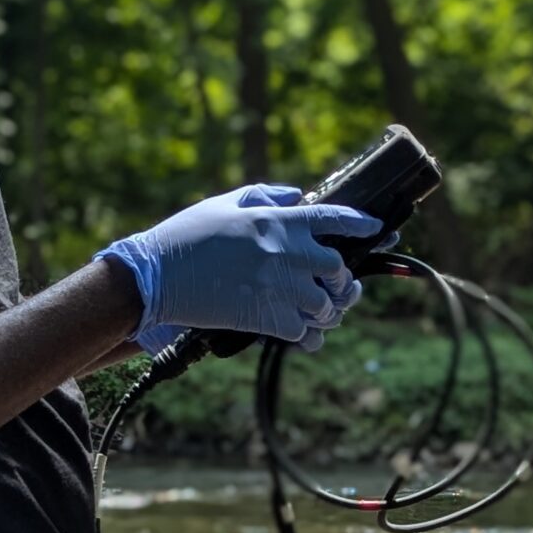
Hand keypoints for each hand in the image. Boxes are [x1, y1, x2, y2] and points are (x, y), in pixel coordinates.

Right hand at [98, 182, 381, 356]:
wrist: (156, 275)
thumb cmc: (186, 236)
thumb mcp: (226, 204)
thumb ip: (266, 197)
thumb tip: (297, 196)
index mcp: (278, 220)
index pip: (335, 217)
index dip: (361, 222)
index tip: (376, 228)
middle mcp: (285, 252)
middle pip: (337, 266)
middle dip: (341, 278)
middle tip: (335, 286)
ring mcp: (277, 286)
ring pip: (325, 304)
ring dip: (325, 311)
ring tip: (318, 313)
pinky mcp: (265, 318)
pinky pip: (304, 332)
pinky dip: (308, 336)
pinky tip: (303, 335)